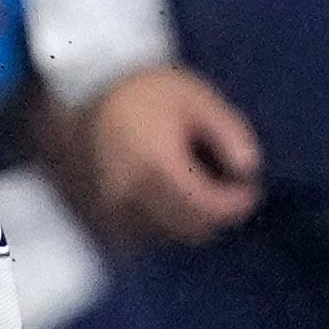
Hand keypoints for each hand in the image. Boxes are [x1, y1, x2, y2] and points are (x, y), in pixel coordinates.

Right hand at [85, 64, 261, 246]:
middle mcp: (130, 196)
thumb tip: (249, 170)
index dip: (238, 203)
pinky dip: (160, 224)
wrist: (79, 91)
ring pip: (167, 236)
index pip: (210, 209)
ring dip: (188, 220)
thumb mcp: (194, 97)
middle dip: (215, 213)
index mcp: (156, 166)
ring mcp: (110, 211)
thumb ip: (228, 131)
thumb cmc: (144, 91)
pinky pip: (141, 237)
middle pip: (190, 229)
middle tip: (223, 187)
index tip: (248, 187)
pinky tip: (162, 195)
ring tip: (191, 187)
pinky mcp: (98, 217)